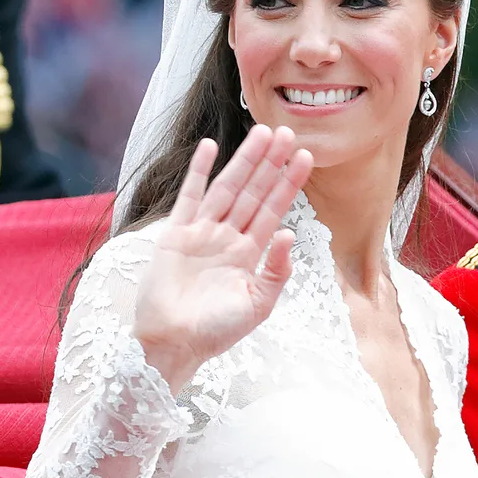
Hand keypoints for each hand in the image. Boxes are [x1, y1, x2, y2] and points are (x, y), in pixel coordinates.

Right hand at [133, 125, 312, 393]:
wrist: (173, 344)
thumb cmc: (215, 332)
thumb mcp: (258, 305)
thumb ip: (276, 270)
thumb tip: (288, 233)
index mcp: (249, 254)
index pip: (273, 210)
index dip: (288, 184)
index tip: (305, 157)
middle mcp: (227, 238)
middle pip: (253, 192)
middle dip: (270, 163)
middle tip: (287, 132)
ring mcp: (201, 233)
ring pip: (228, 188)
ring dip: (244, 161)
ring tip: (262, 133)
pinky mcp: (176, 234)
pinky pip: (189, 197)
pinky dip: (199, 172)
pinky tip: (210, 147)